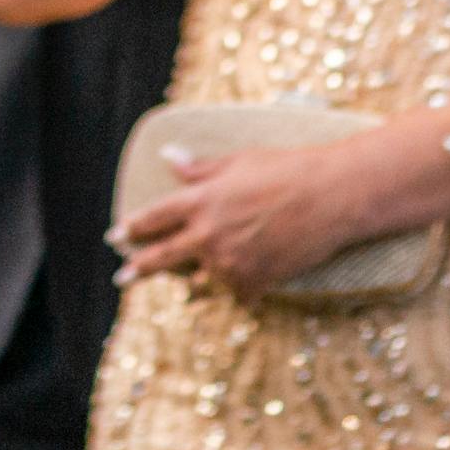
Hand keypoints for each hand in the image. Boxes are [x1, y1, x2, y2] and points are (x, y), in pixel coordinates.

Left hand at [109, 142, 370, 294]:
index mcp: (201, 200)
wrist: (333, 197)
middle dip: (139, 268)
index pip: (154, 218)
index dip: (132, 227)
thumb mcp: (238, 161)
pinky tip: (240, 285)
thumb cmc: (287, 169)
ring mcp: (231, 261)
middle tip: (121, 277)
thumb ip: (200, 168)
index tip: (116, 235)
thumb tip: (168, 156)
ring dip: (195, 279)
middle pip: (163, 257)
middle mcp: (209, 234)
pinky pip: (236, 293)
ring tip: (189, 284)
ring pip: (201, 280)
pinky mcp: (257, 281)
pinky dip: (236, 289)